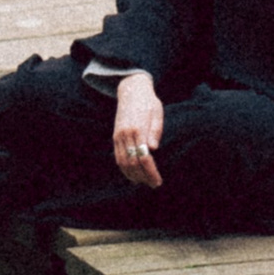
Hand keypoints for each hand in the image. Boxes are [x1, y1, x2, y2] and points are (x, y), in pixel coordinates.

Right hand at [112, 71, 163, 188]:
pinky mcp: (115, 136)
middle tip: (154, 184)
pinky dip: (124, 169)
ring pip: (123, 162)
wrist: (131, 90)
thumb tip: (154, 149)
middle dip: (144, 177)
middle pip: (133, 163)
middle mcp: (125, 134)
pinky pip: (117, 157)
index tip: (158, 181)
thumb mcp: (157, 112)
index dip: (151, 172)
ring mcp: (118, 136)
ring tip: (144, 182)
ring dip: (133, 175)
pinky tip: (132, 175)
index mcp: (138, 128)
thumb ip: (156, 130)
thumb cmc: (148, 102)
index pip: (144, 157)